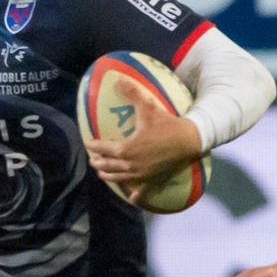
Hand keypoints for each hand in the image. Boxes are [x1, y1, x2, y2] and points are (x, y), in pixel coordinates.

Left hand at [85, 87, 204, 204]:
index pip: (103, 148)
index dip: (93, 145)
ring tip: (102, 173)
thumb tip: (118, 79)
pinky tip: (130, 198)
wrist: (189, 140)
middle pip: (108, 166)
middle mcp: (130, 165)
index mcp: (126, 149)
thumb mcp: (148, 108)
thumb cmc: (167, 124)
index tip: (88, 143)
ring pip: (119, 178)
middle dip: (99, 162)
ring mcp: (141, 175)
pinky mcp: (152, 180)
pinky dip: (134, 194)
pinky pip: (141, 190)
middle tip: (93, 159)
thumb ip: (132, 94)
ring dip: (108, 176)